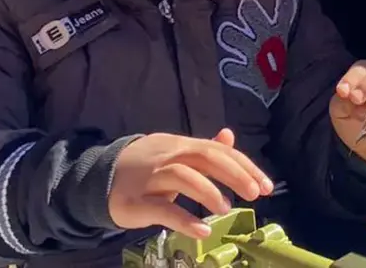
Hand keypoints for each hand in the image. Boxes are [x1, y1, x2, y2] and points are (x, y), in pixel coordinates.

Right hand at [108, 128, 275, 238]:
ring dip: (208, 191)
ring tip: (225, 208)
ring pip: (182, 176)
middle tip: (256, 193)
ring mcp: (150, 177)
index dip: (245, 166)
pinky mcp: (135, 201)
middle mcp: (167, 156)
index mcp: (181, 146)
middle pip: (204, 157)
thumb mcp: (175, 154)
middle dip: (234, 174)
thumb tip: (229, 136)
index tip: (267, 185)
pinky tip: (201, 230)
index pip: (218, 151)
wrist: (99, 176)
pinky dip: (183, 219)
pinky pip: (161, 208)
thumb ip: (203, 149)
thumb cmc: (145, 168)